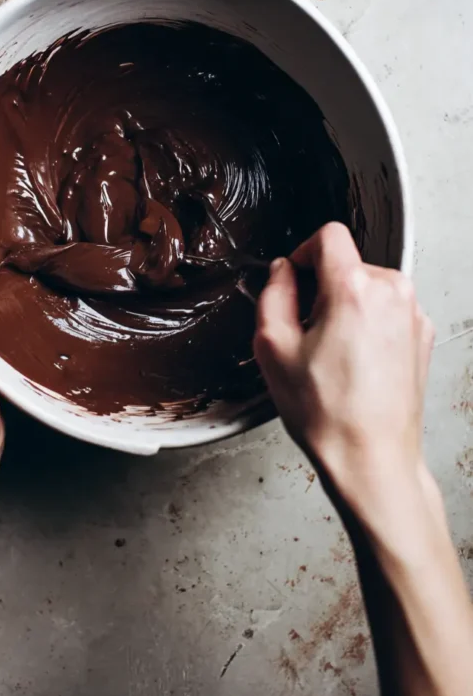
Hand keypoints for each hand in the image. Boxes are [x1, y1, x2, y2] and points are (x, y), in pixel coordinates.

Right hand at [254, 223, 434, 517]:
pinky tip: (353, 361)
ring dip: (346, 305)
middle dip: (323, 287)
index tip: (295, 277)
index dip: (304, 252)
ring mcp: (413, 315)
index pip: (329, 236)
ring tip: (331, 351)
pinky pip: (387, 310)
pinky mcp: (422, 336)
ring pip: (368, 286)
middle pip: (348, 263)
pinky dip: (368, 324)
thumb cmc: (328, 414)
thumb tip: (281, 272)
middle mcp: (392, 294)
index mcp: (354, 290)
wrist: (372, 459)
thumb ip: (272, 294)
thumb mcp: (273, 347)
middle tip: (306, 330)